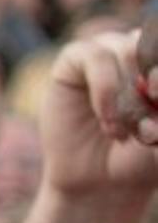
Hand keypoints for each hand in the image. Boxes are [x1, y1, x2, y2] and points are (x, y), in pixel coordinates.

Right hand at [40, 28, 157, 202]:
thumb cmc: (143, 156)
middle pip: (155, 41)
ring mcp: (107, 51)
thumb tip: (152, 79)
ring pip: (129, 48)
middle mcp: (139, 49)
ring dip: (130, 95)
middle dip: (155, 81)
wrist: (101, 181)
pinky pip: (95, 58)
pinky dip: (106, 91)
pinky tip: (108, 121)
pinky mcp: (73, 60)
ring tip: (126, 131)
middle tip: (150, 119)